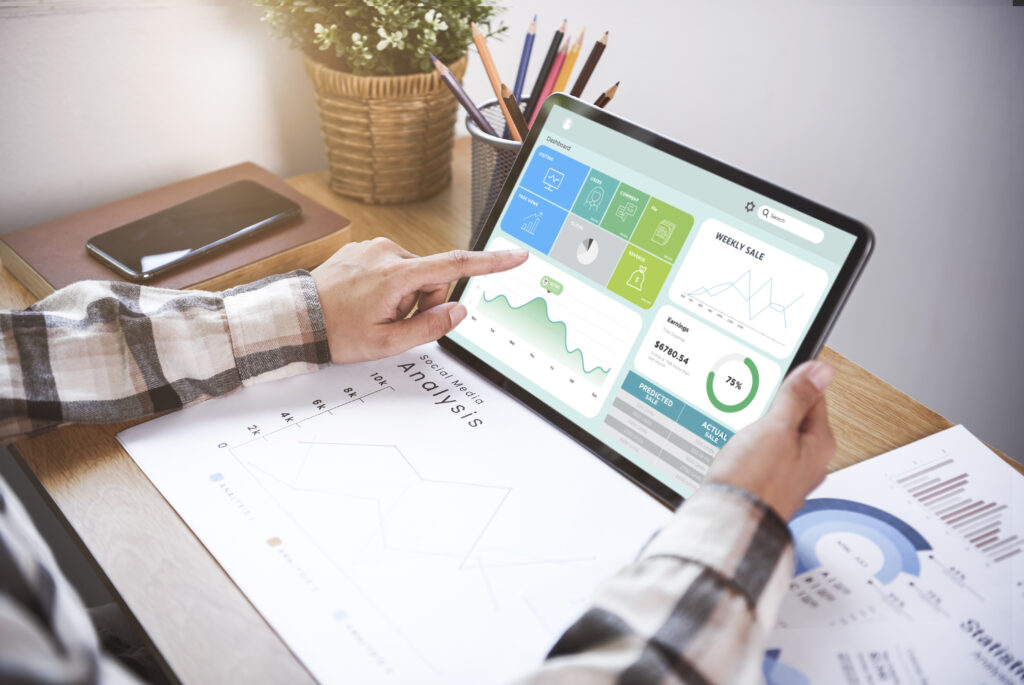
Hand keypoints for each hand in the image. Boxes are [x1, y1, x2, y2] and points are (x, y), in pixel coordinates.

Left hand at [311, 238, 527, 363]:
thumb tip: (458, 310)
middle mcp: (386, 252)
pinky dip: (388, 285)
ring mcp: (373, 247)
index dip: (491, 263)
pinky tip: (366, 299)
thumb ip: (429, 327)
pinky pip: (393, 267)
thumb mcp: (387, 344)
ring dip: (404, 294)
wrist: (295, 319)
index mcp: (397, 274)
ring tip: (375, 311)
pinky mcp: (364, 248)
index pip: (456, 266)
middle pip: (433, 277)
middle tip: (393, 321)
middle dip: (423, 301)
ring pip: (413, 273)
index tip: (516, 255)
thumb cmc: (336, 333)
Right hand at [704, 360, 836, 519]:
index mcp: (819, 444)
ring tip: (740, 426)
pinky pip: (760, 455)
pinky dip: (747, 447)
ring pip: (775, 437)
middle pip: (793, 417)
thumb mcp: (776, 428)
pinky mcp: (765, 484)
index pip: (814, 396)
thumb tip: (822, 370)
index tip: (774, 372)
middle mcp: (808, 462)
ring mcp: (786, 475)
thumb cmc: (755, 482)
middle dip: (772, 406)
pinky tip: (734, 449)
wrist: (729, 524)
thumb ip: (797, 397)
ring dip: (756, 428)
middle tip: (751, 401)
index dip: (793, 380)